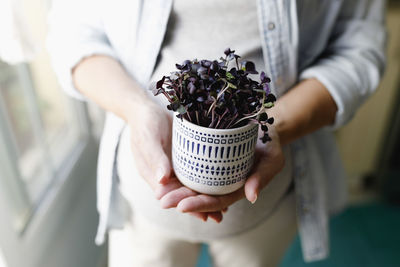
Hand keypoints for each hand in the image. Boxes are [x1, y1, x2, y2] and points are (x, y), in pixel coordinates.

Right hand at [127, 103, 223, 221]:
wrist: (148, 109)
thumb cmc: (145, 124)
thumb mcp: (148, 139)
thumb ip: (156, 158)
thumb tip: (162, 180)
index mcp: (154, 176)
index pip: (171, 196)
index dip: (186, 205)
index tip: (202, 215)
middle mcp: (166, 176)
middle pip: (184, 194)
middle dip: (200, 206)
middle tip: (219, 217)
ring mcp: (176, 167)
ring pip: (192, 186)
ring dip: (205, 197)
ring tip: (224, 209)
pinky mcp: (186, 157)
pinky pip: (197, 171)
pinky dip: (207, 180)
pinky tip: (223, 185)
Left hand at [159, 125, 284, 213]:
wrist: (261, 123)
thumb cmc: (270, 143)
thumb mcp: (272, 159)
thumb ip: (263, 176)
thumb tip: (251, 196)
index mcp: (236, 187)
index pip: (217, 200)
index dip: (200, 205)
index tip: (183, 206)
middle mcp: (221, 181)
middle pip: (200, 194)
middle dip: (181, 199)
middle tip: (163, 201)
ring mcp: (212, 169)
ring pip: (191, 182)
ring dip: (175, 189)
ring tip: (158, 191)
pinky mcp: (205, 154)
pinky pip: (190, 164)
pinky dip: (177, 171)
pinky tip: (163, 173)